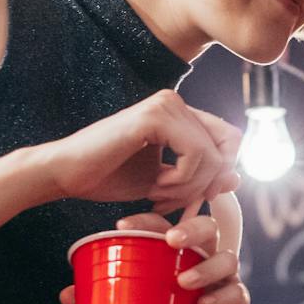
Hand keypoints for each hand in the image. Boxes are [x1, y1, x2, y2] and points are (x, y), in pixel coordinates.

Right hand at [38, 90, 240, 214]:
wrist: (66, 174)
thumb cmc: (108, 176)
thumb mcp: (166, 182)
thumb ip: (200, 177)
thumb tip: (237, 177)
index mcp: (179, 113)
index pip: (230, 139)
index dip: (221, 173)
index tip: (194, 198)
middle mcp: (175, 102)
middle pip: (226, 149)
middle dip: (204, 185)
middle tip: (172, 201)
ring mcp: (166, 105)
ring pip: (212, 156)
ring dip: (188, 187)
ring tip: (157, 195)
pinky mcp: (154, 116)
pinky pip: (195, 154)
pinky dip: (180, 180)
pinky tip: (154, 187)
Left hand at [59, 209, 247, 303]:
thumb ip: (102, 299)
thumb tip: (66, 295)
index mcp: (176, 253)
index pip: (166, 224)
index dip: (148, 218)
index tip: (121, 224)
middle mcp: (203, 259)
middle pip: (207, 229)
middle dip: (191, 229)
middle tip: (171, 239)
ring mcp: (223, 281)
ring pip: (227, 259)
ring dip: (206, 267)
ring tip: (183, 281)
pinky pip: (236, 294)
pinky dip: (222, 296)